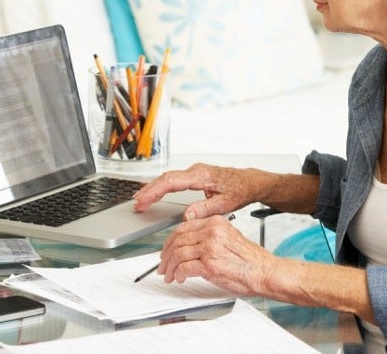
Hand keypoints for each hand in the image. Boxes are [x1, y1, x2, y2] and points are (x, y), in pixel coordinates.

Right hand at [134, 163, 262, 219]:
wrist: (249, 182)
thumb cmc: (240, 190)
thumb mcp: (225, 204)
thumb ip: (205, 209)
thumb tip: (187, 216)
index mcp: (201, 175)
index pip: (171, 181)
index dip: (154, 191)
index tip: (143, 200)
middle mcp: (196, 171)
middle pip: (166, 178)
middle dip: (149, 190)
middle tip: (137, 203)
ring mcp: (194, 172)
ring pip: (168, 178)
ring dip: (154, 188)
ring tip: (141, 200)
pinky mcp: (195, 176)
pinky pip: (174, 179)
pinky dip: (162, 187)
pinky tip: (155, 194)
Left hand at [158, 214, 275, 295]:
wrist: (264, 272)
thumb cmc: (251, 259)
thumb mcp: (230, 237)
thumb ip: (210, 236)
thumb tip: (191, 245)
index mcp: (216, 222)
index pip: (184, 227)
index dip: (171, 240)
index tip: (168, 249)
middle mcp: (212, 231)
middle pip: (177, 239)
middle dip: (166, 254)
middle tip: (163, 264)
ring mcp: (210, 247)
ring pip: (177, 253)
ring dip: (170, 267)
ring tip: (169, 275)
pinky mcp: (209, 265)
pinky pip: (184, 267)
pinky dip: (177, 274)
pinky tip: (179, 278)